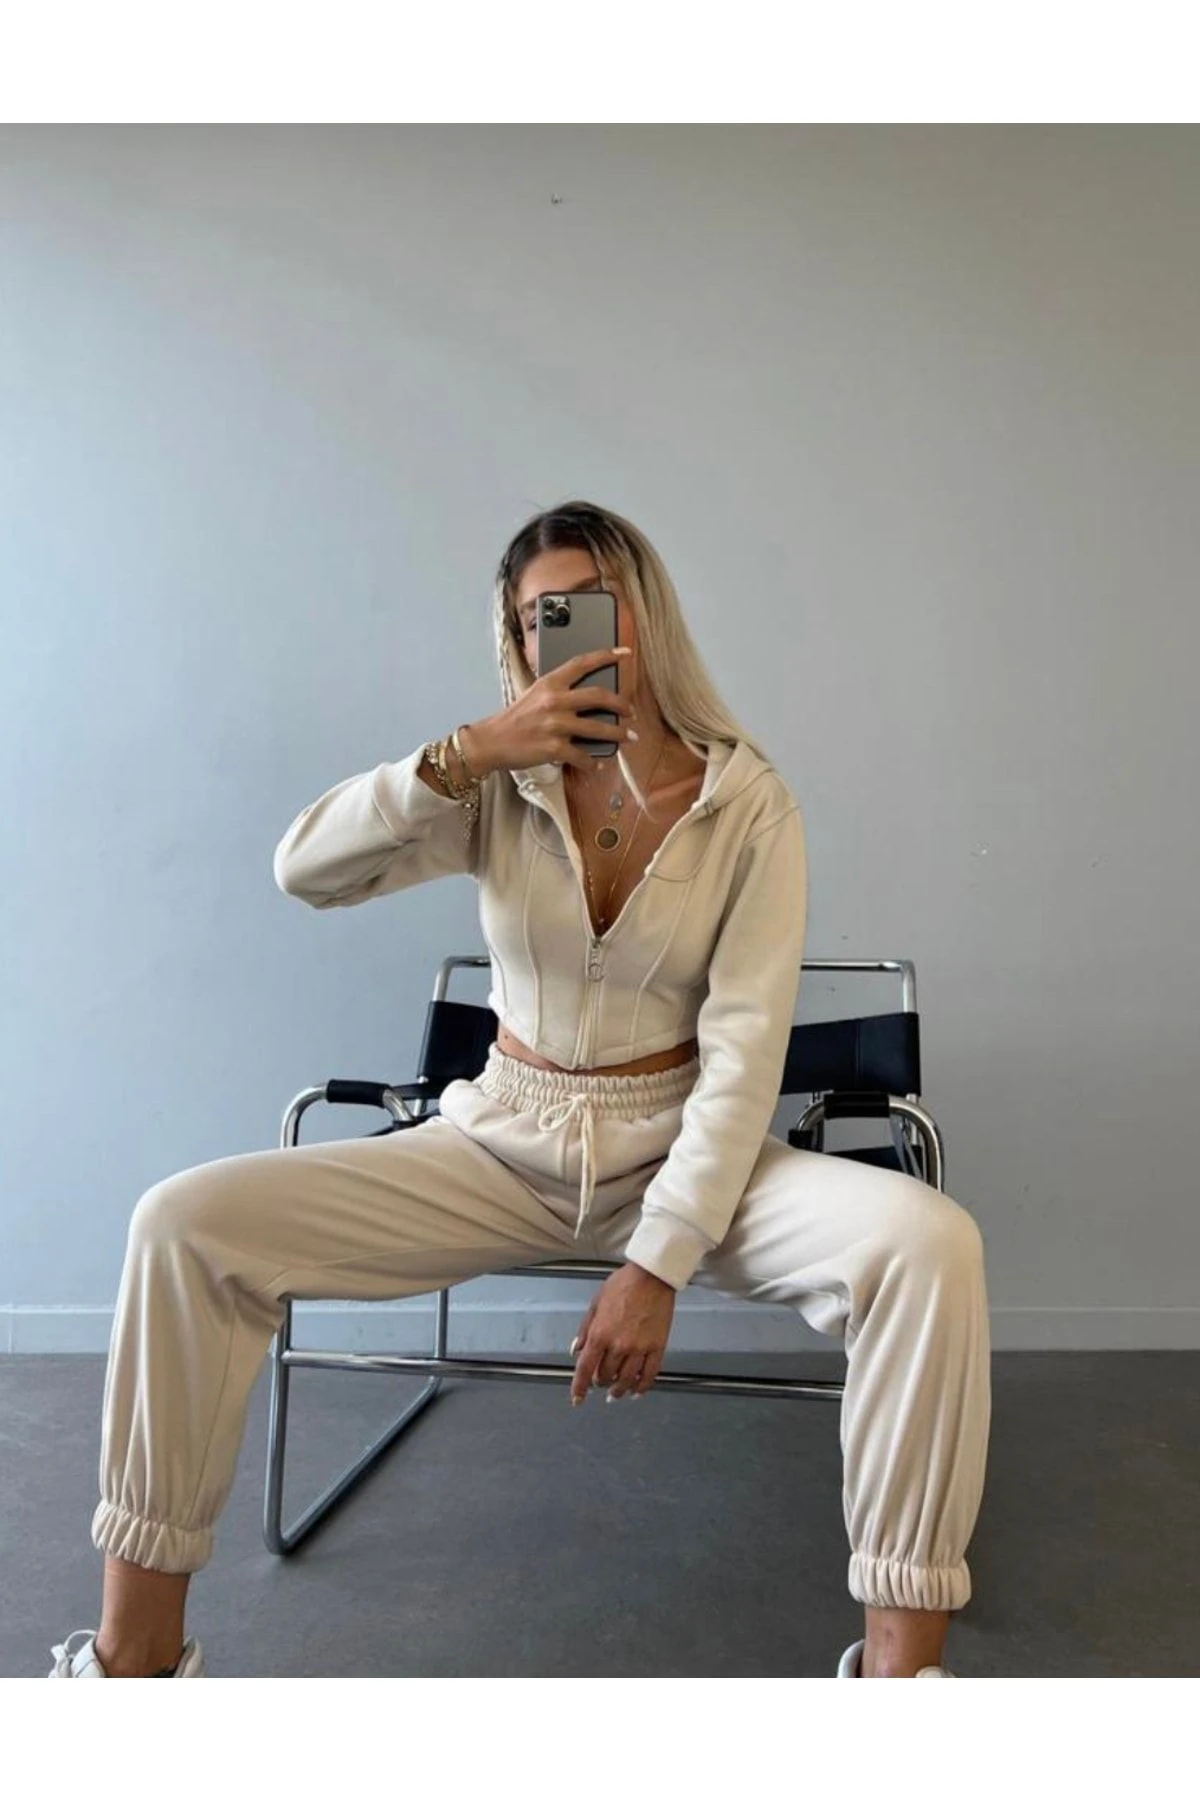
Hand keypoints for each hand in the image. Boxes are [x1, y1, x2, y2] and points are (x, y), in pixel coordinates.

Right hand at [463, 647, 635, 775]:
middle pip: (599, 696)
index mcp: (550, 683)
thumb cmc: (515, 719)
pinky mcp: (553, 748)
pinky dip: (593, 762)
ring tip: (629, 737)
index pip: (582, 663)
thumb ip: (558, 692)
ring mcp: (555, 725)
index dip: (606, 656)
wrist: (491, 741)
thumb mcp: (534, 695)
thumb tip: (588, 699)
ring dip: (618, 734)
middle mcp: (555, 701)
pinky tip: (599, 763)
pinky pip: (582, 756)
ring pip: (598, 729)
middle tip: (632, 712)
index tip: (625, 653)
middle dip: (622, 704)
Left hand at [569, 1262, 675, 1404]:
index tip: (577, 1399)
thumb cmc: (622, 1285)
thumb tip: (576, 1350)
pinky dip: (641, 1387)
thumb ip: (585, 1330)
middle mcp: (618, 1345)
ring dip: (618, 1390)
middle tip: (599, 1382)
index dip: (579, 1387)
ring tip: (615, 1393)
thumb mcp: (595, 1303)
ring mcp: (639, 1348)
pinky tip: (636, 1391)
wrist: (651, 1277)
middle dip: (599, 1382)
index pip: (585, 1369)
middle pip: (605, 1376)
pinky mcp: (657, 1347)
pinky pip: (649, 1375)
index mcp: (600, 1334)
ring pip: (626, 1380)